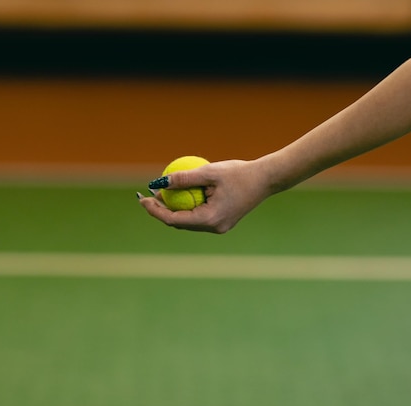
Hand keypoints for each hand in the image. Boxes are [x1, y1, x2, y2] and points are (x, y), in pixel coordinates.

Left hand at [138, 159, 271, 233]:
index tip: (143, 198)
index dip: (155, 210)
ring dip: (172, 210)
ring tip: (160, 194)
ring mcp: (218, 227)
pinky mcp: (222, 221)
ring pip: (187, 222)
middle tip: (148, 195)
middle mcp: (213, 228)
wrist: (267, 179)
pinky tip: (179, 194)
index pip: (174, 220)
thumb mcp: (209, 172)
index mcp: (210, 219)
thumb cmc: (240, 173)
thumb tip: (159, 182)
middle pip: (178, 223)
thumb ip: (184, 178)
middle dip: (160, 211)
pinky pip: (198, 217)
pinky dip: (186, 208)